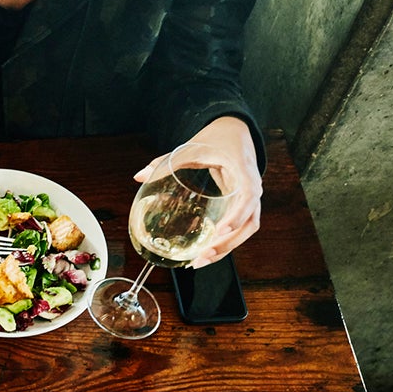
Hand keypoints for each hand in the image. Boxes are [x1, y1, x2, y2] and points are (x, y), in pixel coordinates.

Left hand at [135, 116, 261, 264]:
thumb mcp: (192, 147)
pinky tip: (206, 252)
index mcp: (244, 170)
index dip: (237, 215)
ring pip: (248, 229)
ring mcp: (251, 197)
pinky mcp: (244, 204)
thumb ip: (167, 161)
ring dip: (227, 247)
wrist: (235, 131)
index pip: (249, 196)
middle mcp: (252, 186)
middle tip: (203, 254)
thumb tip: (139, 176)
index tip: (220, 230)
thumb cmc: (216, 138)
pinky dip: (226, 241)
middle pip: (250, 222)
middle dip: (229, 242)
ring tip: (201, 260)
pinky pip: (241, 227)